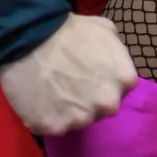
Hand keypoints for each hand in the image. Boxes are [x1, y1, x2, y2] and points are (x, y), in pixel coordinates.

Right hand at [0, 12, 136, 135]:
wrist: (32, 35)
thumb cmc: (70, 29)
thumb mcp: (105, 28)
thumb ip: (117, 52)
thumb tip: (113, 66)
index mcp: (124, 80)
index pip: (121, 89)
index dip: (104, 81)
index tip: (90, 74)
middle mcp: (108, 104)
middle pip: (102, 109)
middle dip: (91, 98)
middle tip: (72, 82)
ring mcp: (81, 119)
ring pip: (78, 120)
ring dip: (69, 109)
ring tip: (53, 89)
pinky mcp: (55, 128)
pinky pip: (54, 125)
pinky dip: (48, 115)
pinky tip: (40, 97)